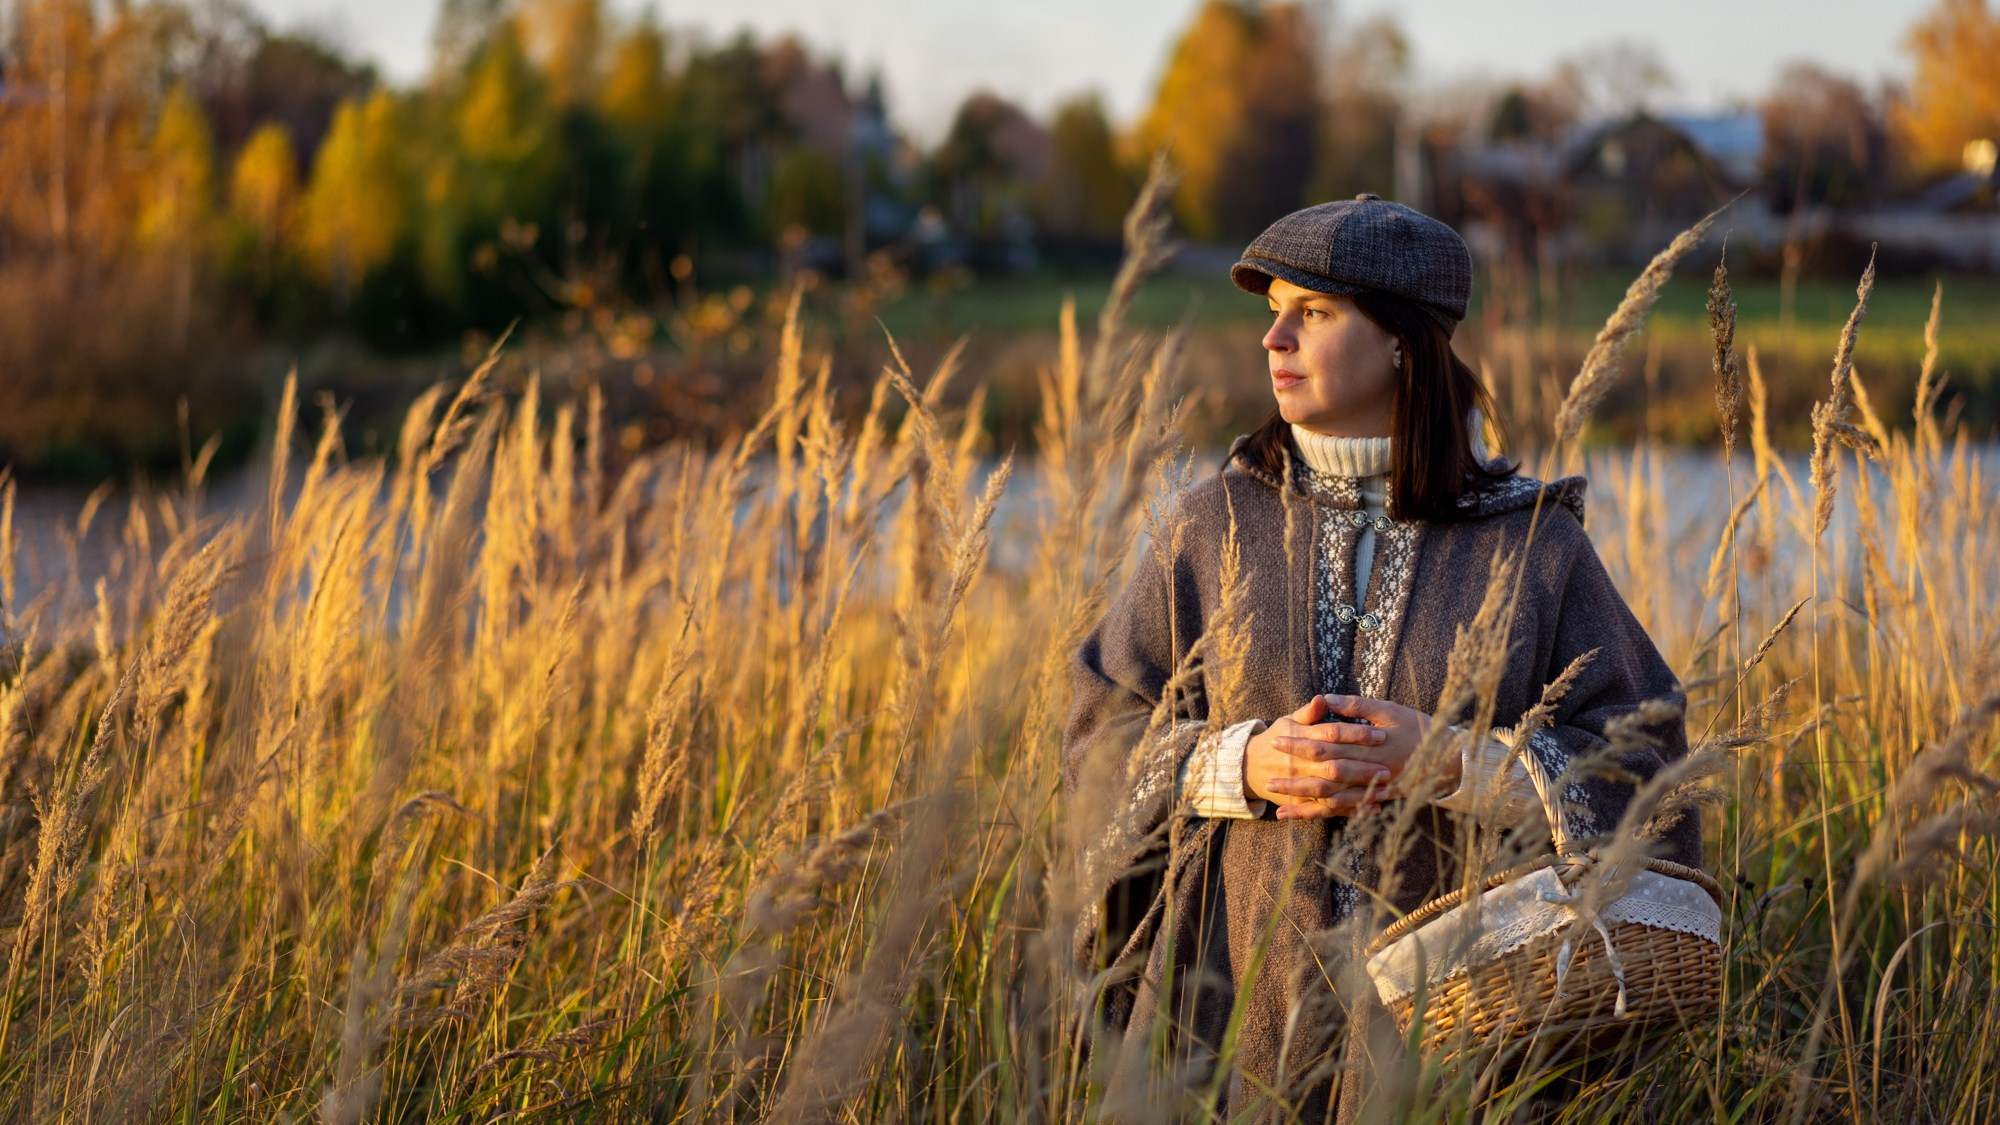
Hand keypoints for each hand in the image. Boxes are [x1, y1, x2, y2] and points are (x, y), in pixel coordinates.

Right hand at [1244, 695, 1395, 817]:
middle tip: (1387, 768)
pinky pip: (1329, 809)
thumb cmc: (1277, 738)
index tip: (1381, 736)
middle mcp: (1300, 764)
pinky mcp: (1303, 801)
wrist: (1249, 766)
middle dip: (1362, 769)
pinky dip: (1351, 810)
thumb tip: (1323, 699)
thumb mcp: (1289, 722)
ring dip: (1359, 793)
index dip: (1356, 735)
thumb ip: (1308, 713)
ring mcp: (1301, 785)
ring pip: (1333, 792)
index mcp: (1300, 739)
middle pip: (1334, 767)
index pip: (1332, 735)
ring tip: (1385, 791)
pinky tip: (1374, 808)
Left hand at [1265, 694, 1460, 820]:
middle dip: (1294, 776)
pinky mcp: (1376, 801)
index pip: (1325, 745)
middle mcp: (1367, 772)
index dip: (1299, 743)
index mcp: (1367, 747)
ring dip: (1304, 802)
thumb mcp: (1389, 710)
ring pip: (1332, 800)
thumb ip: (1356, 707)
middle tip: (1266, 775)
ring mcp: (1372, 790)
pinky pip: (1346, 812)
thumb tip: (1324, 698)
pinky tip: (1304, 817)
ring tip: (1278, 803)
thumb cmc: (1418, 729)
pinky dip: (1323, 815)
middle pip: (1322, 776)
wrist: (1451, 760)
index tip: (1276, 739)